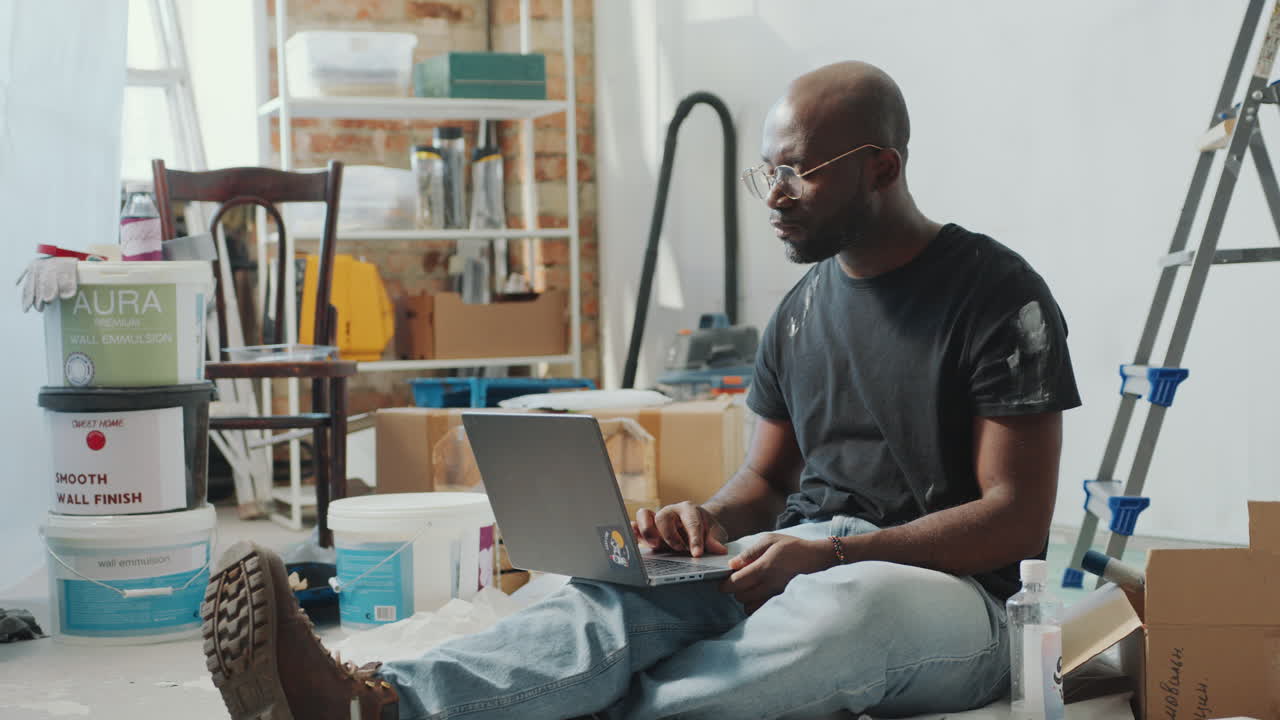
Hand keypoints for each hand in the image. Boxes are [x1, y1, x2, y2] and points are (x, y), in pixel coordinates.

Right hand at [632, 502, 728, 557]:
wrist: (699, 525)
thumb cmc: (707, 529)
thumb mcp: (715, 533)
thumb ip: (715, 541)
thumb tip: (719, 550)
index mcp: (689, 510)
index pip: (691, 522)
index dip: (694, 539)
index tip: (697, 554)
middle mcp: (671, 512)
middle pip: (663, 517)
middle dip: (669, 536)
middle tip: (678, 549)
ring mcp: (657, 520)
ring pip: (644, 516)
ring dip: (647, 532)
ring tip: (655, 546)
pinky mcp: (648, 529)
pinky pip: (636, 526)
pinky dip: (633, 532)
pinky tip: (632, 541)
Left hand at [718, 534, 833, 613]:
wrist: (814, 558)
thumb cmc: (791, 546)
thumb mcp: (769, 540)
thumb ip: (749, 552)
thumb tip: (732, 564)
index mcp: (763, 568)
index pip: (736, 583)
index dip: (725, 584)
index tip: (722, 581)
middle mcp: (768, 584)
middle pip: (740, 596)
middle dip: (734, 590)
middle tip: (737, 580)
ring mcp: (775, 594)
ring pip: (749, 606)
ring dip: (744, 598)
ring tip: (748, 586)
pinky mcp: (780, 600)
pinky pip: (761, 609)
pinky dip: (754, 604)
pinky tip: (757, 593)